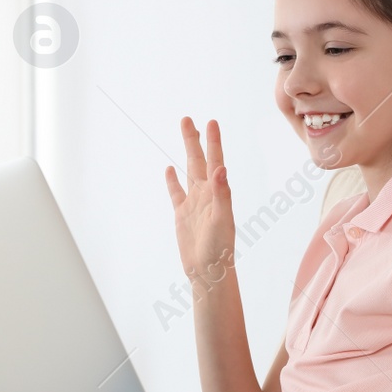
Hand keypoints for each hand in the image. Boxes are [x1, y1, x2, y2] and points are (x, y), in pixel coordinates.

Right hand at [164, 117, 236, 292]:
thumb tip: (220, 169)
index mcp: (217, 193)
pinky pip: (176, 193)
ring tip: (183, 134)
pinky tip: (169, 169)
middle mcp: (206, 194)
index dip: (213, 142)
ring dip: (185, 152)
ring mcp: (193, 203)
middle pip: (199, 160)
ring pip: (187, 171)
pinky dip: (172, 181)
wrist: (208, 271)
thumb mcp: (221, 219)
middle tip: (187, 119)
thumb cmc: (219, 249)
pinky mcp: (182, 215)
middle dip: (194, 140)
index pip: (215, 161)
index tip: (210, 122)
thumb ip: (221, 194)